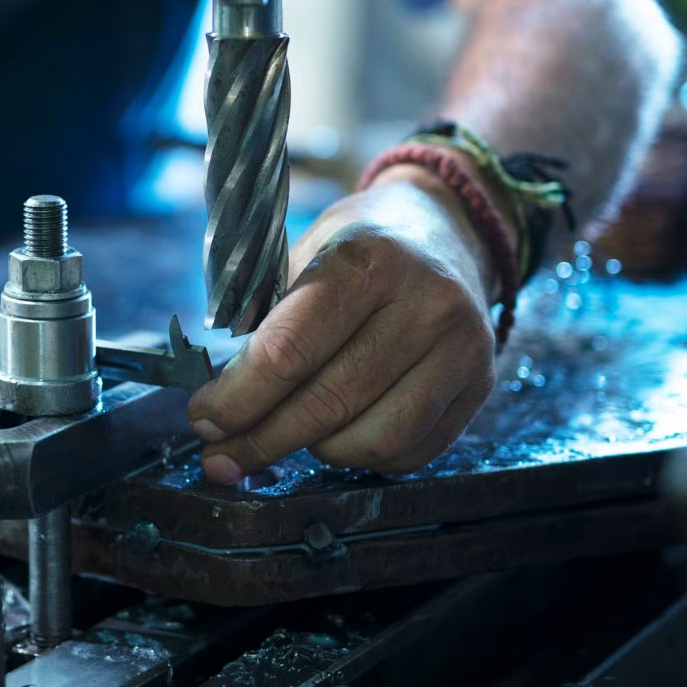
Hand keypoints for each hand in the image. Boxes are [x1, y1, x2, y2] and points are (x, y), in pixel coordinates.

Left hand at [188, 167, 505, 480]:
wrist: (447, 230)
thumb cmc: (358, 248)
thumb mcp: (301, 253)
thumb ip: (262, 319)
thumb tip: (217, 402)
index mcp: (368, 260)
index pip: (289, 352)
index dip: (237, 398)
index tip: (204, 418)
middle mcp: (425, 304)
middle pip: (327, 403)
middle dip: (260, 439)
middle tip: (222, 455)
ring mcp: (463, 348)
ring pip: (372, 441)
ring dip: (315, 451)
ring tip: (287, 433)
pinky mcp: (482, 384)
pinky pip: (411, 453)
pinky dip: (361, 456)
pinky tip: (335, 435)